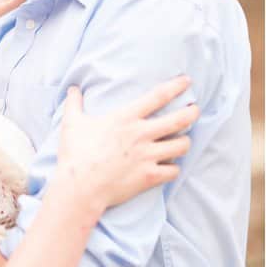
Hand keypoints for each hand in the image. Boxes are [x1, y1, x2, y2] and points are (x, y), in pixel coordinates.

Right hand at [55, 76, 197, 213]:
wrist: (80, 186)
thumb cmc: (75, 153)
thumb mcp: (71, 123)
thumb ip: (74, 103)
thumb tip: (72, 89)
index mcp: (125, 118)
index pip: (158, 96)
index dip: (176, 86)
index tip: (187, 81)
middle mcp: (141, 134)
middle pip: (180, 119)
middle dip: (192, 112)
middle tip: (194, 110)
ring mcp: (148, 156)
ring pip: (182, 145)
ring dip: (184, 142)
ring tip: (181, 141)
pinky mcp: (150, 176)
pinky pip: (174, 170)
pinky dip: (173, 168)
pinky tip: (169, 166)